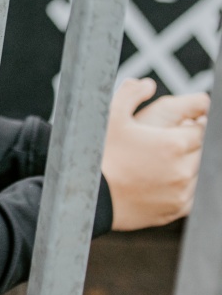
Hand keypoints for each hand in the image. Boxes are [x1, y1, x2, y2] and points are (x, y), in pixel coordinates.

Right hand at [101, 78, 206, 230]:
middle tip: (172, 139)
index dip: (193, 123)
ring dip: (189, 164)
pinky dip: (185, 185)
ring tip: (166, 160)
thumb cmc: (101, 155)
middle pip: (203, 151)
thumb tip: (148, 84)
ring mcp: (181, 193)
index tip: (184, 122)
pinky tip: (166, 178)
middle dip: (191, 143)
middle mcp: (183, 170)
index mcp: (173, 144)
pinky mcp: (176, 211)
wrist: (91, 196)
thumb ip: (132, 93)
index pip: (201, 128)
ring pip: (199, 173)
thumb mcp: (112, 116)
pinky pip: (192, 195)